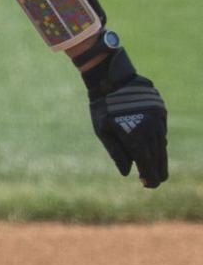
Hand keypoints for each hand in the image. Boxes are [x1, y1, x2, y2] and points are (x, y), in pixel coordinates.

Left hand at [86, 46, 167, 187]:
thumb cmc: (102, 108)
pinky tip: (159, 152)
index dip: (148, 174)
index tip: (149, 185)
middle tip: (156, 183)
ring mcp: (157, 118)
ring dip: (161, 159)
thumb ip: (117, 152)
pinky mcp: (160, 111)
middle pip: (156, 155)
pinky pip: (162, 131)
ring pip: (162, 144)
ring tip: (160, 172)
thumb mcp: (103, 132)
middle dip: (157, 170)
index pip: (145, 161)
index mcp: (134, 134)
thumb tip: (127, 173)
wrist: (112, 79)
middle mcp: (150, 127)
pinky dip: (161, 143)